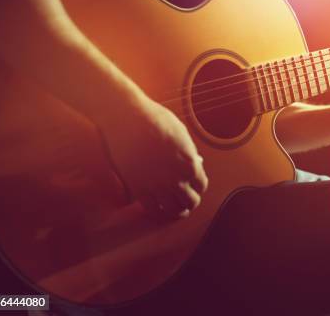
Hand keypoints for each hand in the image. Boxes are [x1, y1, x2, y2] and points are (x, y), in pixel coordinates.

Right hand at [98, 98, 207, 220]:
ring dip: (176, 211)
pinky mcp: (138, 189)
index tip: (194, 187)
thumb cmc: (154, 120)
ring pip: (173, 210)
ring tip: (175, 210)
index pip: (201, 186)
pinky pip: (152, 210)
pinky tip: (158, 207)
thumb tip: (194, 163)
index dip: (198, 187)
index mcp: (190, 164)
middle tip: (185, 201)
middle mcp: (176, 178)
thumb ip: (188, 152)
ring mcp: (157, 186)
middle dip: (190, 202)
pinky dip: (158, 211)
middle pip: (190, 202)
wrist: (127, 118)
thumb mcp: (180, 134)